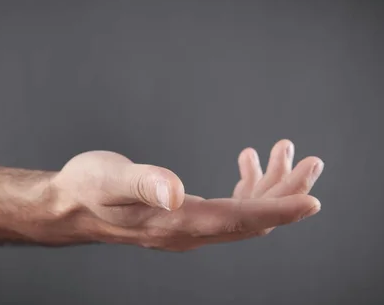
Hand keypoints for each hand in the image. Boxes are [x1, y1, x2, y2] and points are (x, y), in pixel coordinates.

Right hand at [26, 140, 323, 250]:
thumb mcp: (108, 178)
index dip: (278, 210)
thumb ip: (143, 183)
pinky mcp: (188, 216)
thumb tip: (176, 192)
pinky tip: (249, 162)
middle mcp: (189, 231)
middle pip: (253, 220)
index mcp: (177, 223)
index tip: (312, 200)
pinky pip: (231, 207)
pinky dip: (248, 185)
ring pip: (247, 213)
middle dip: (287, 192)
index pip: (239, 221)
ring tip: (285, 151)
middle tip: (311, 161)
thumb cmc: (86, 188)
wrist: (71, 205)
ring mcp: (191, 226)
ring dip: (272, 186)